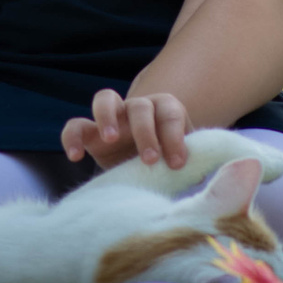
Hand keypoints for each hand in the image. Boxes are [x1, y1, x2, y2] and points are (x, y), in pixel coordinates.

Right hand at [61, 89, 189, 169]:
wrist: (147, 171)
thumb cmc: (171, 166)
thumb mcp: (184, 165)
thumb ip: (194, 167)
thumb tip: (210, 183)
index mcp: (166, 111)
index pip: (170, 113)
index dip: (174, 136)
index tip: (177, 163)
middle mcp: (138, 109)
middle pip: (140, 106)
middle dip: (146, 131)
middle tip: (150, 159)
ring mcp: (113, 118)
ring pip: (105, 99)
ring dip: (108, 116)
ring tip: (111, 139)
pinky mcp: (91, 135)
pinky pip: (76, 126)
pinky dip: (72, 137)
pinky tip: (75, 156)